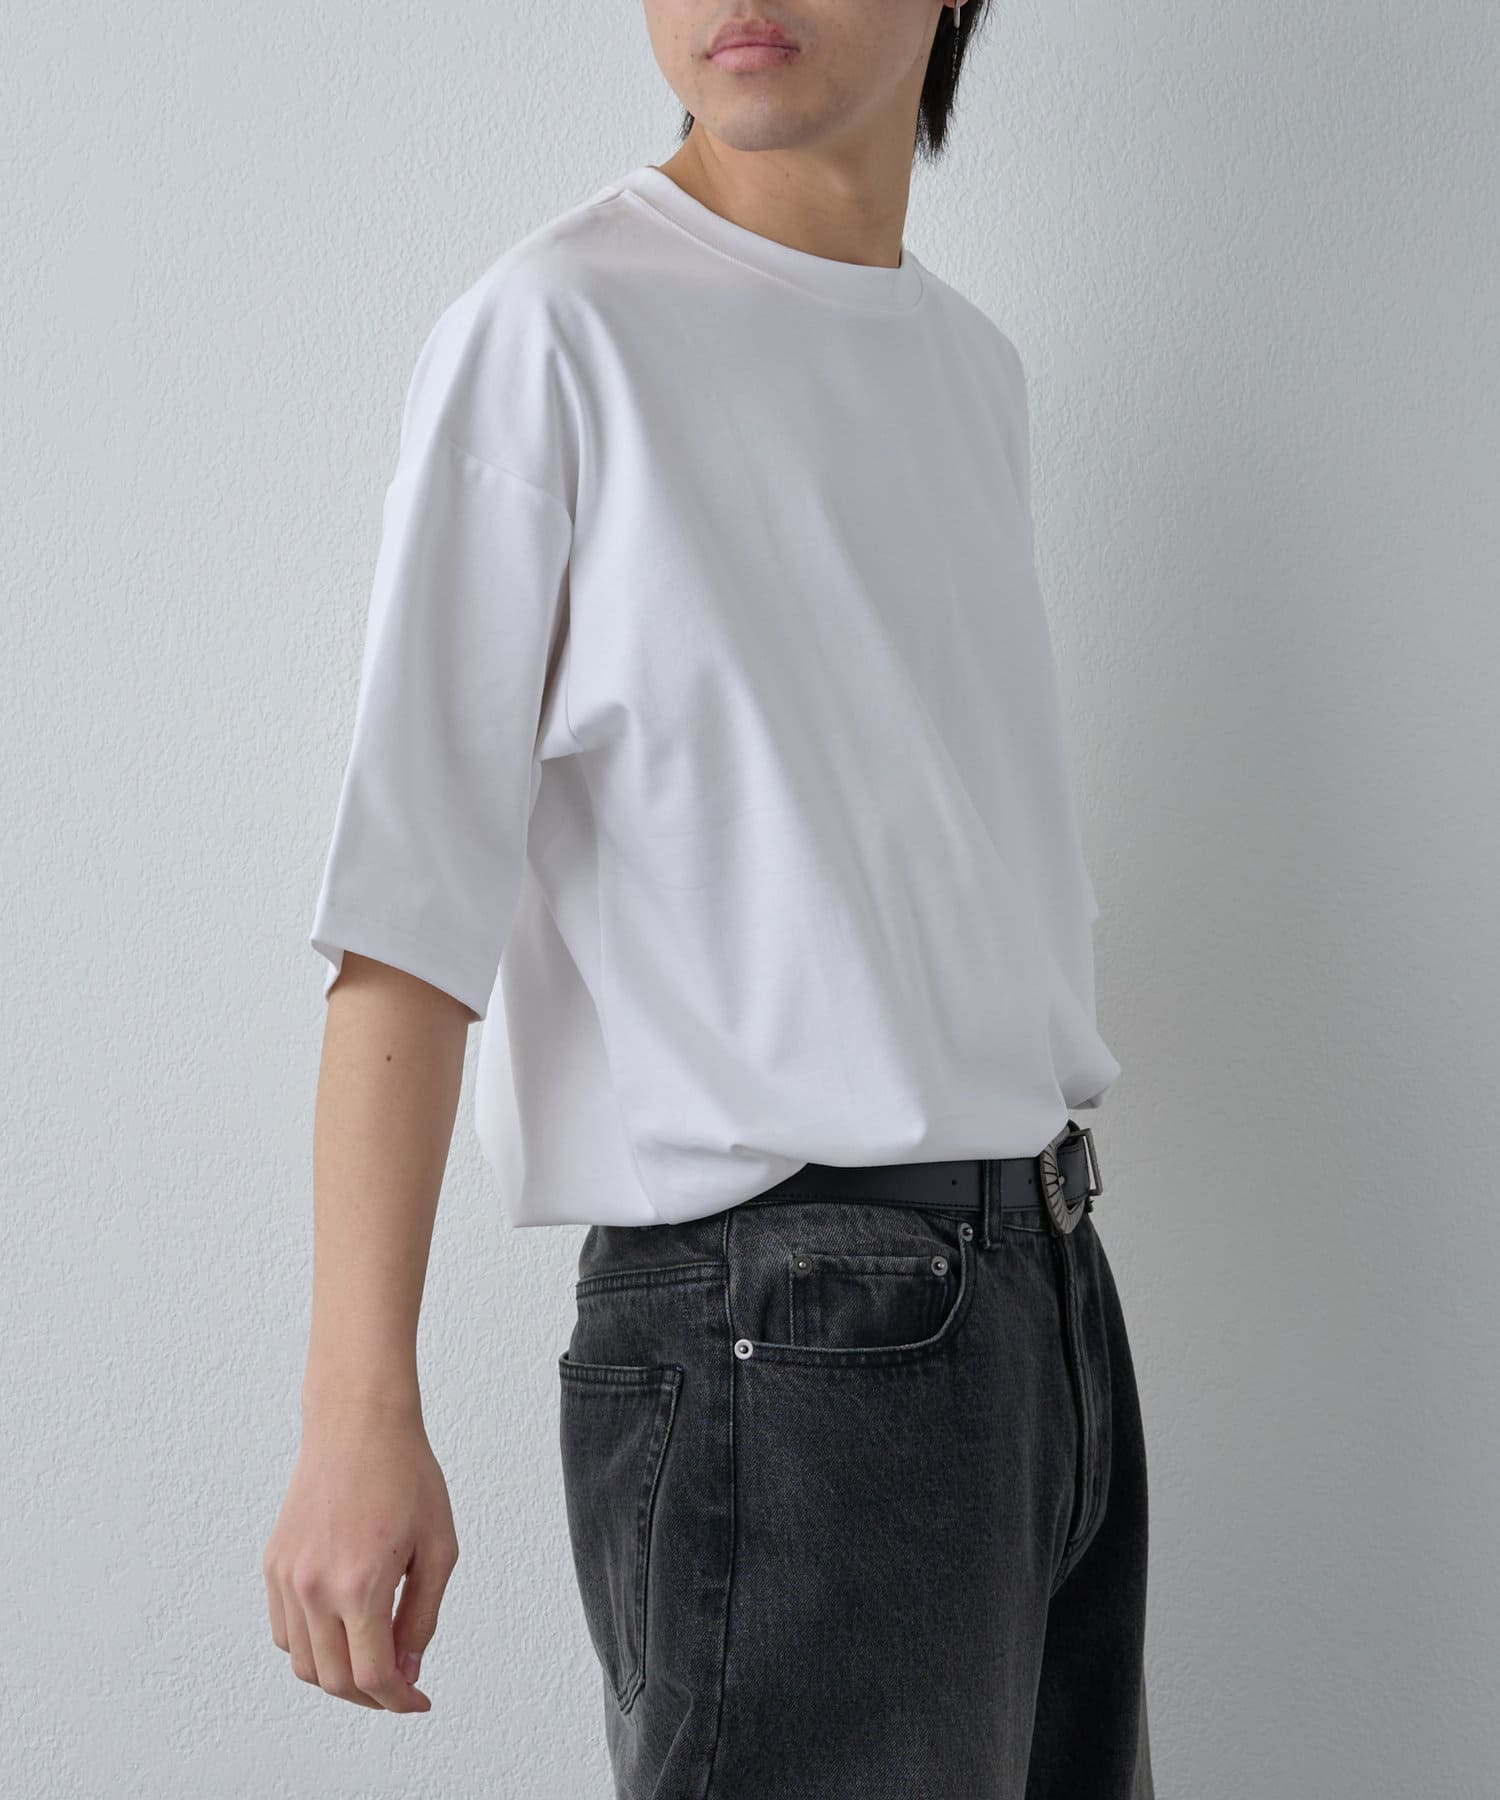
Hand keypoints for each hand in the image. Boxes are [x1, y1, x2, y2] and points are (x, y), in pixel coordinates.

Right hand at [263, 1397, 458, 1710]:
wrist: (358, 1425)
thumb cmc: (406, 1475)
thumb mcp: (439, 1548)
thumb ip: (422, 1618)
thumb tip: (407, 1670)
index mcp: (361, 1584)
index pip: (372, 1676)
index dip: (399, 1700)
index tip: (417, 1700)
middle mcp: (315, 1587)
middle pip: (335, 1680)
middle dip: (372, 1696)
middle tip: (400, 1684)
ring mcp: (287, 1577)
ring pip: (304, 1664)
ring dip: (339, 1675)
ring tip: (373, 1657)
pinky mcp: (273, 1564)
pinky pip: (284, 1631)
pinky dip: (311, 1647)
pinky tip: (343, 1630)